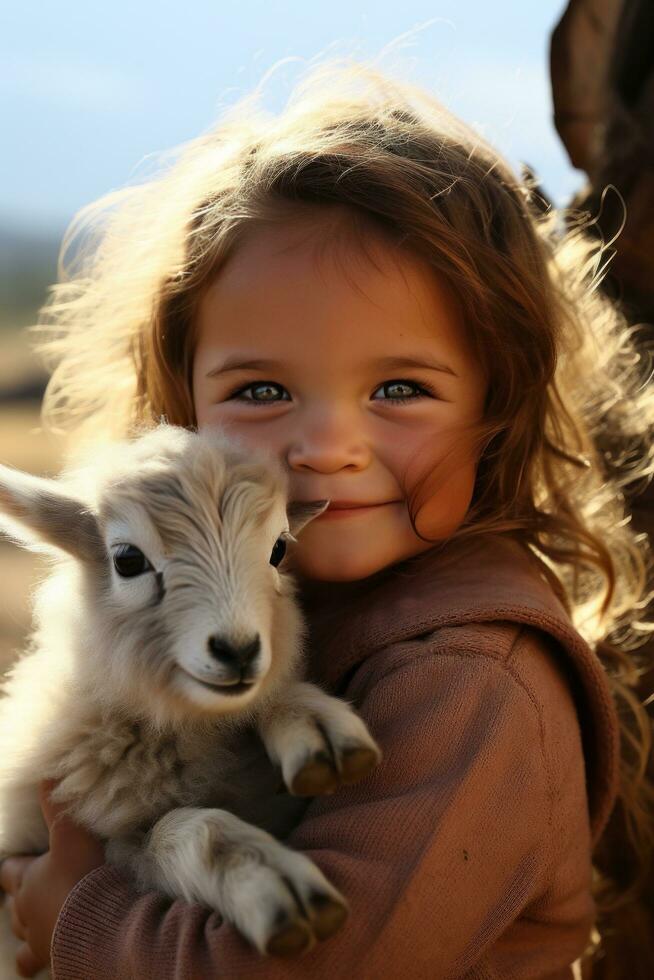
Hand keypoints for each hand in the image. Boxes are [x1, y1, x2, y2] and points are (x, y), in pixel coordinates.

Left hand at [0, 780, 104, 977]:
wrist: (96, 925)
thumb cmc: (80, 877)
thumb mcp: (71, 834)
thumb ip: (57, 805)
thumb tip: (45, 775)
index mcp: (26, 883)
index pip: (10, 871)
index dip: (13, 866)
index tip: (15, 863)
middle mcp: (26, 913)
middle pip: (14, 907)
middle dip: (21, 901)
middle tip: (33, 894)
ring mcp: (38, 940)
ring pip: (23, 939)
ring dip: (29, 933)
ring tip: (41, 928)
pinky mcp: (53, 960)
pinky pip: (38, 965)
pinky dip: (45, 958)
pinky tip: (56, 953)